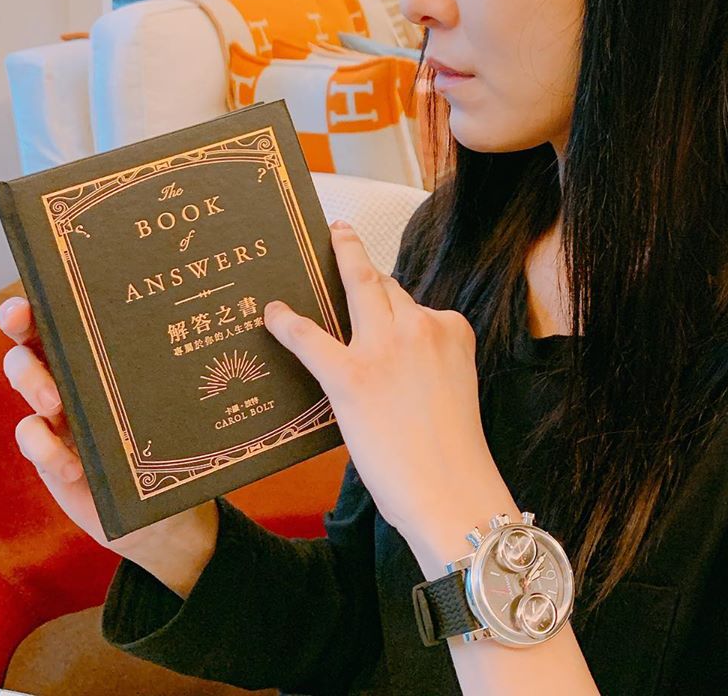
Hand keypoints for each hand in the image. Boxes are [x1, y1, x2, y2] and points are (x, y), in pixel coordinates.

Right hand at [0, 296, 216, 563]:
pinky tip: (74, 464)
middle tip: (23, 320)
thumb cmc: (181, 441)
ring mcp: (58, 413)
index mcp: (109, 351)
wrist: (165, 512)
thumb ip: (210, 361)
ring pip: (24, 378)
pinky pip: (28, 438)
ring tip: (56, 402)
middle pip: (34, 335)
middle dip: (20, 321)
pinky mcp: (49, 452)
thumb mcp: (194, 398)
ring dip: (31, 380)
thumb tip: (261, 318)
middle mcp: (77, 373)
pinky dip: (43, 446)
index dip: (53, 293)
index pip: (74, 312)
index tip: (45, 285)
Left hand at [262, 220, 508, 543]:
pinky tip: (272, 314)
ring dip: (339, 261)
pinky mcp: (352, 377)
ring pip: (359, 286)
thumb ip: (426, 364)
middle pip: (385, 283)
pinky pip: (311, 338)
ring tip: (321, 246)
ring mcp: (386, 348)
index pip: (416, 305)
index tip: (378, 289)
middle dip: (360, 257)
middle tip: (342, 234)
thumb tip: (385, 363)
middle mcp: (421, 327)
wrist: (455, 494)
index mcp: (452, 331)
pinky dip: (287, 324)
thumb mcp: (453, 390)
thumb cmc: (454, 455)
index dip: (392, 303)